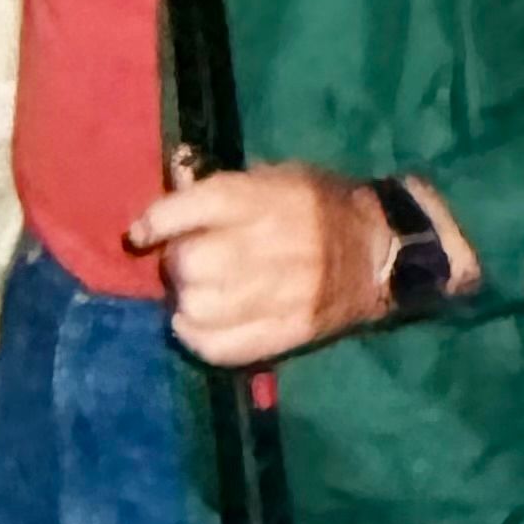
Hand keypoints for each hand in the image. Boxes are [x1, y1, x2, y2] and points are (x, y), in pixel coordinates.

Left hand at [129, 163, 433, 363]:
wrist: (382, 251)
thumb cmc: (321, 206)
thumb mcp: (278, 177)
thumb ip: (223, 187)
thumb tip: (173, 181)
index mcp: (263, 200)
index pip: (189, 210)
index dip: (156, 223)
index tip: (141, 234)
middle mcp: (266, 246)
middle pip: (188, 263)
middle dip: (178, 262)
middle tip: (190, 260)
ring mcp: (276, 295)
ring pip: (196, 307)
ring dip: (186, 299)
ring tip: (200, 290)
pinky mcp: (283, 333)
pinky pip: (216, 346)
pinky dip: (196, 336)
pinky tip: (199, 321)